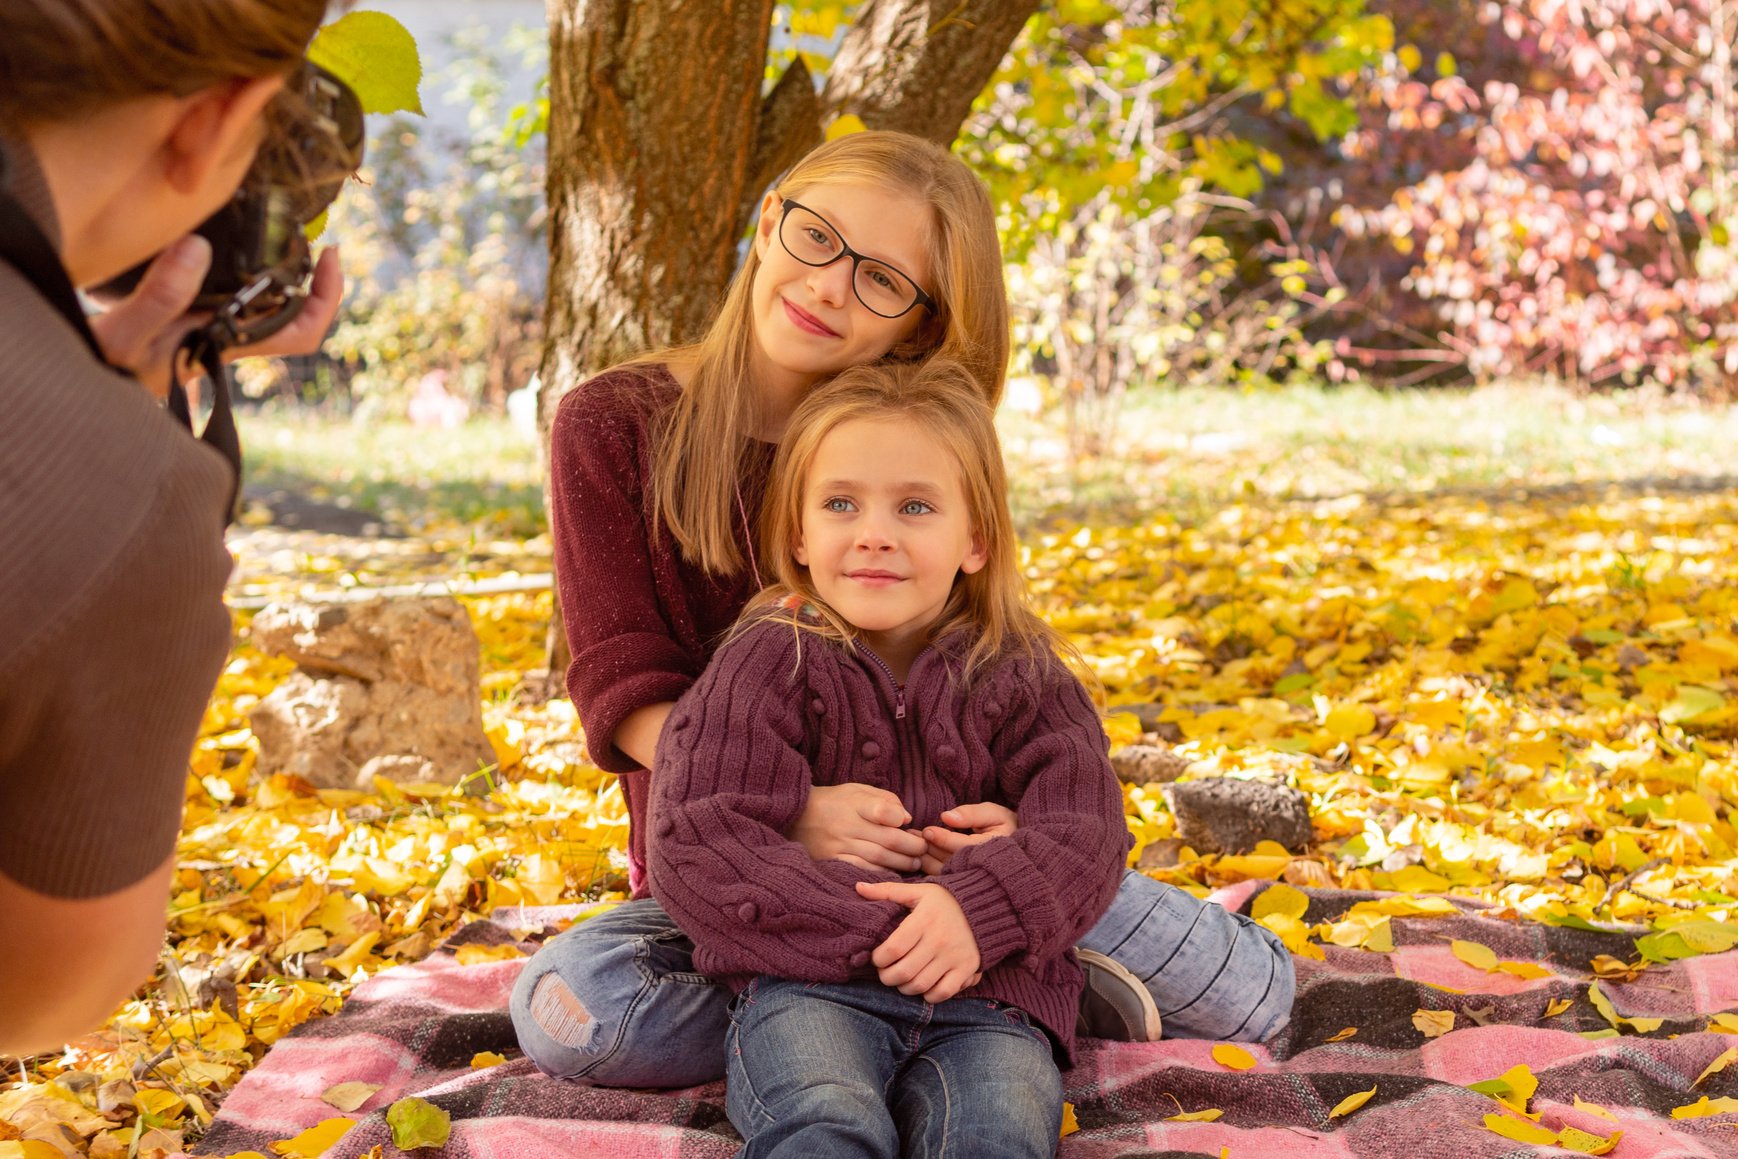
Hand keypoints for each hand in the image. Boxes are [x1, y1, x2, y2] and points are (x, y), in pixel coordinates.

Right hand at [89, 240, 342, 399]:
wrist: (76, 394)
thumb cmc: (101, 372)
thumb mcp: (125, 335)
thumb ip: (161, 297)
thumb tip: (199, 249)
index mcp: (225, 345)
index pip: (301, 332)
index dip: (326, 299)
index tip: (330, 255)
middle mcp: (223, 338)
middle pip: (290, 313)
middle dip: (307, 273)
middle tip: (305, 229)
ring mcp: (204, 329)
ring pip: (259, 301)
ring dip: (272, 268)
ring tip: (271, 226)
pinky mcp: (181, 318)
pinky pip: (224, 291)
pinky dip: (232, 266)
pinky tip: (215, 240)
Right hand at [791, 783, 927, 871]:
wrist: (796, 816)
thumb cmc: (834, 801)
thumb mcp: (856, 790)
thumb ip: (884, 800)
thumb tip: (906, 818)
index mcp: (853, 803)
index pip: (880, 810)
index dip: (899, 818)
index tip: (909, 822)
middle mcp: (846, 825)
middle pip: (887, 839)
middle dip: (911, 846)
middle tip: (923, 849)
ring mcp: (838, 845)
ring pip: (878, 858)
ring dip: (901, 862)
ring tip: (913, 863)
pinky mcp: (832, 861)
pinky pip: (862, 870)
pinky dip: (880, 872)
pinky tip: (892, 872)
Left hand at [854, 880, 979, 1002]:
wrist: (985, 905)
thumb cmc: (945, 900)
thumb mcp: (918, 891)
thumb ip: (887, 891)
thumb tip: (858, 888)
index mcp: (923, 920)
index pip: (893, 949)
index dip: (878, 959)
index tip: (877, 958)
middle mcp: (939, 940)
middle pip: (903, 972)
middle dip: (887, 977)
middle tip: (885, 973)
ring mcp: (954, 956)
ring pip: (920, 985)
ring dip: (905, 987)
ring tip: (901, 979)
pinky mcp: (966, 968)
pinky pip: (944, 992)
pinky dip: (930, 995)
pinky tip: (924, 986)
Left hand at [918, 801, 1018, 874]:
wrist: (1020, 851)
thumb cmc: (1005, 826)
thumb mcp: (995, 814)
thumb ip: (972, 813)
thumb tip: (946, 816)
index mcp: (991, 850)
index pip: (963, 847)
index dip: (944, 838)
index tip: (928, 830)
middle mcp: (981, 867)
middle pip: (950, 860)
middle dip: (929, 848)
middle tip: (911, 836)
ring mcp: (972, 877)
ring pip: (944, 871)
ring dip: (925, 857)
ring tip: (912, 842)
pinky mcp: (964, 882)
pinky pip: (943, 878)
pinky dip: (929, 866)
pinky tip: (919, 855)